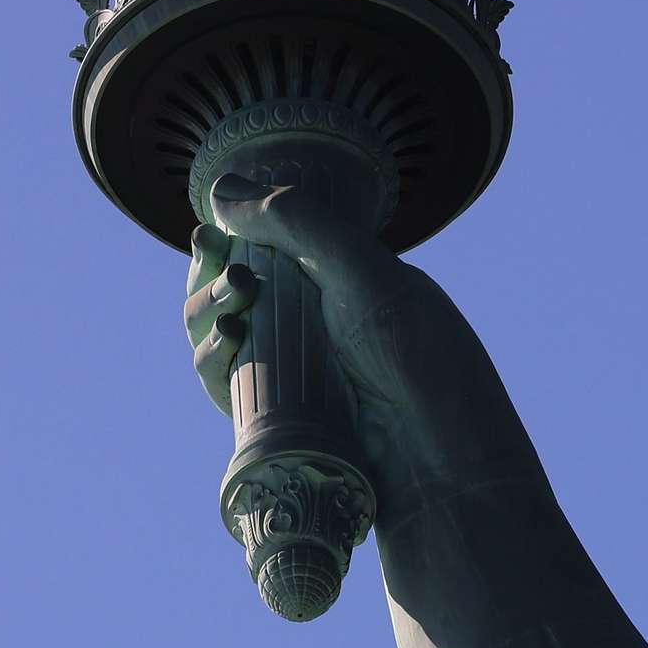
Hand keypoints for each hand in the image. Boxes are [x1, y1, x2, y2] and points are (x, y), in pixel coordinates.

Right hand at [177, 149, 435, 497]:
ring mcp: (291, 372)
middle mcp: (312, 324)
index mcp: (338, 282)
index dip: (228, 239)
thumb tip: (222, 190)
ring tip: (232, 312)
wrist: (440, 457)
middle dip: (213, 276)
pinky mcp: (275, 419)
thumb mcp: (364, 271)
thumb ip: (298, 221)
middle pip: (229, 289)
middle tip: (233, 278)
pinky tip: (227, 344)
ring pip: (217, 335)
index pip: (262, 249)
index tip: (209, 232)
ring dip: (207, 313)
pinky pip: (224, 385)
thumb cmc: (416, 357)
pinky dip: (212, 360)